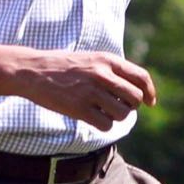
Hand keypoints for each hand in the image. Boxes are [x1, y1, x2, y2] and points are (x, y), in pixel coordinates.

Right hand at [10, 50, 156, 128]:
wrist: (33, 71)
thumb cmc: (63, 67)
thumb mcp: (91, 59)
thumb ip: (112, 70)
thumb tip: (137, 91)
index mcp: (107, 60)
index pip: (141, 77)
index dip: (150, 92)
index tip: (150, 102)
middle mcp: (101, 74)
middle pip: (135, 98)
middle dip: (131, 106)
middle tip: (119, 106)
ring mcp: (90, 92)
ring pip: (122, 114)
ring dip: (117, 117)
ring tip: (103, 111)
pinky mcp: (79, 108)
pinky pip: (105, 124)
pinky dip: (103, 124)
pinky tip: (92, 118)